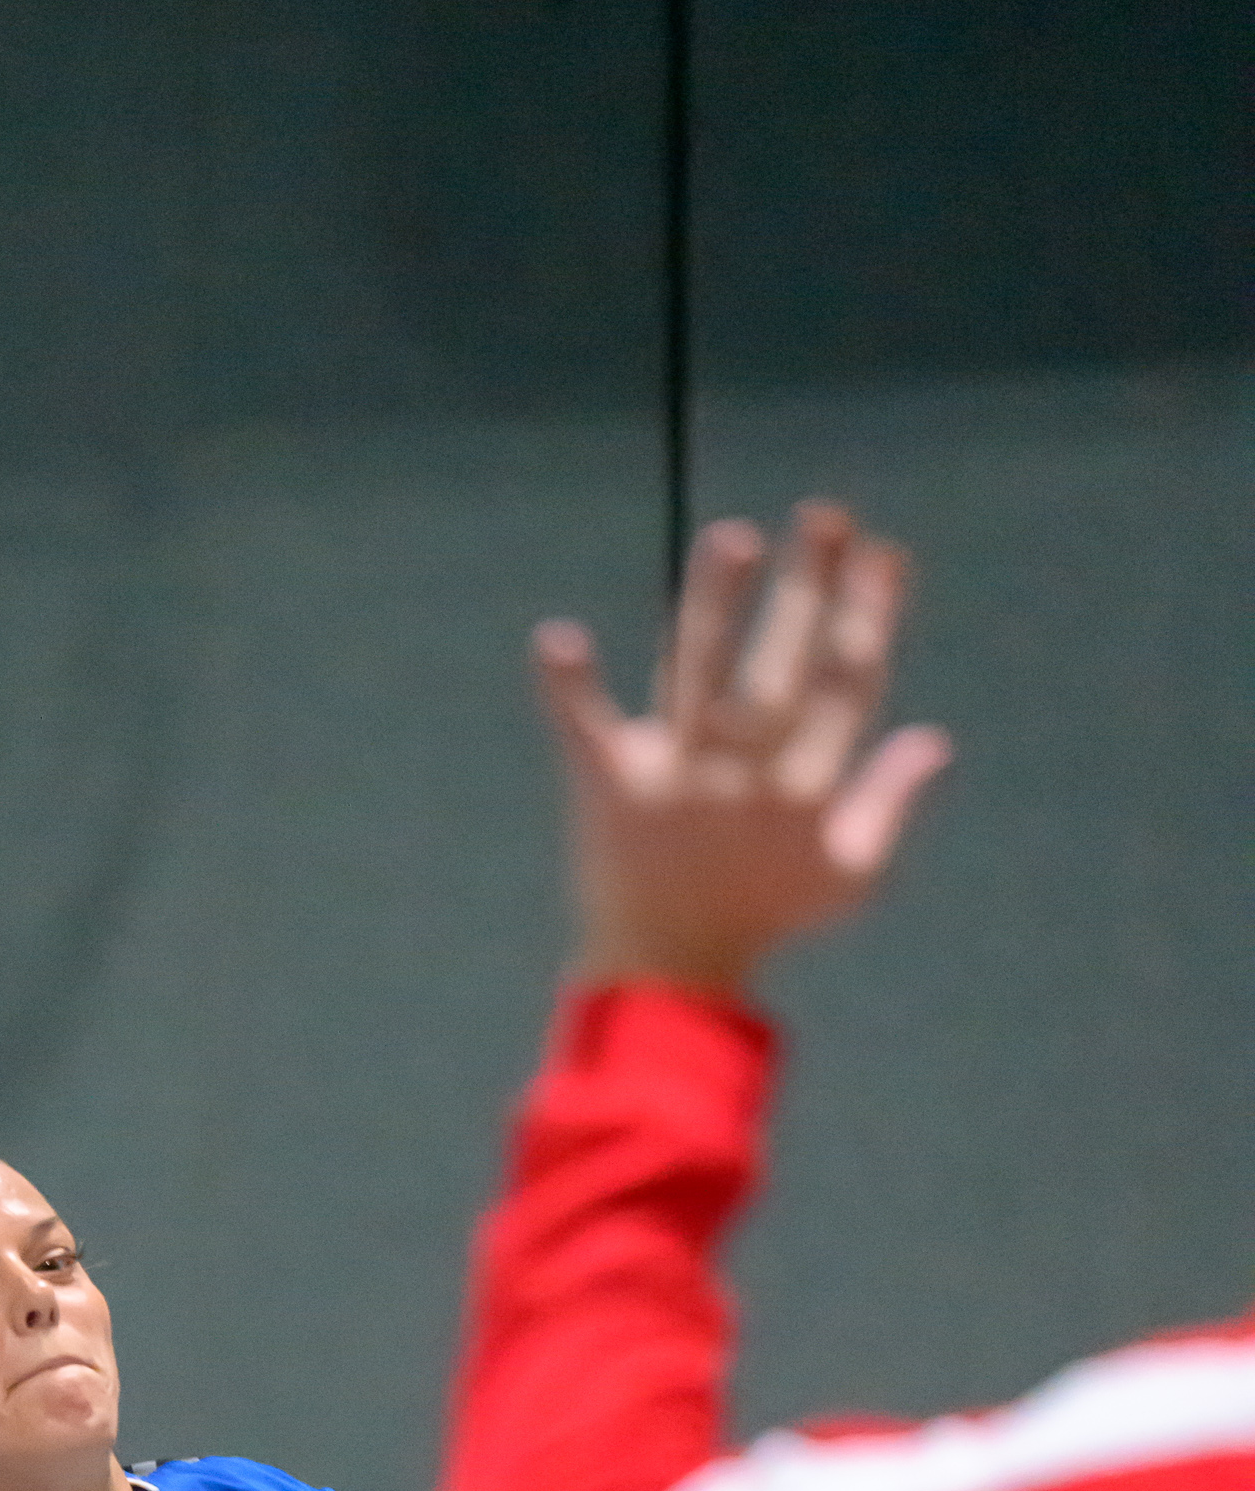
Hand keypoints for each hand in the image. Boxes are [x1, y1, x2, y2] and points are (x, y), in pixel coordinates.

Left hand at [534, 502, 952, 999]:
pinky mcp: (610, 790)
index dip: (868, 619)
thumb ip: (889, 803)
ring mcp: (676, 779)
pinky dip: (569, 689)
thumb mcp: (846, 875)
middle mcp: (744, 776)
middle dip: (806, 591)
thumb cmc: (762, 918)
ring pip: (699, 678)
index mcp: (806, 789)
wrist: (668, 973)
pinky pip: (586, 733)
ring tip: (734, 537)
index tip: (884, 555)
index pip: (846, 687)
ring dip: (716, 607)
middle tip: (824, 517)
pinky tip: (555, 638)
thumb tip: (935, 739)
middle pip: (781, 668)